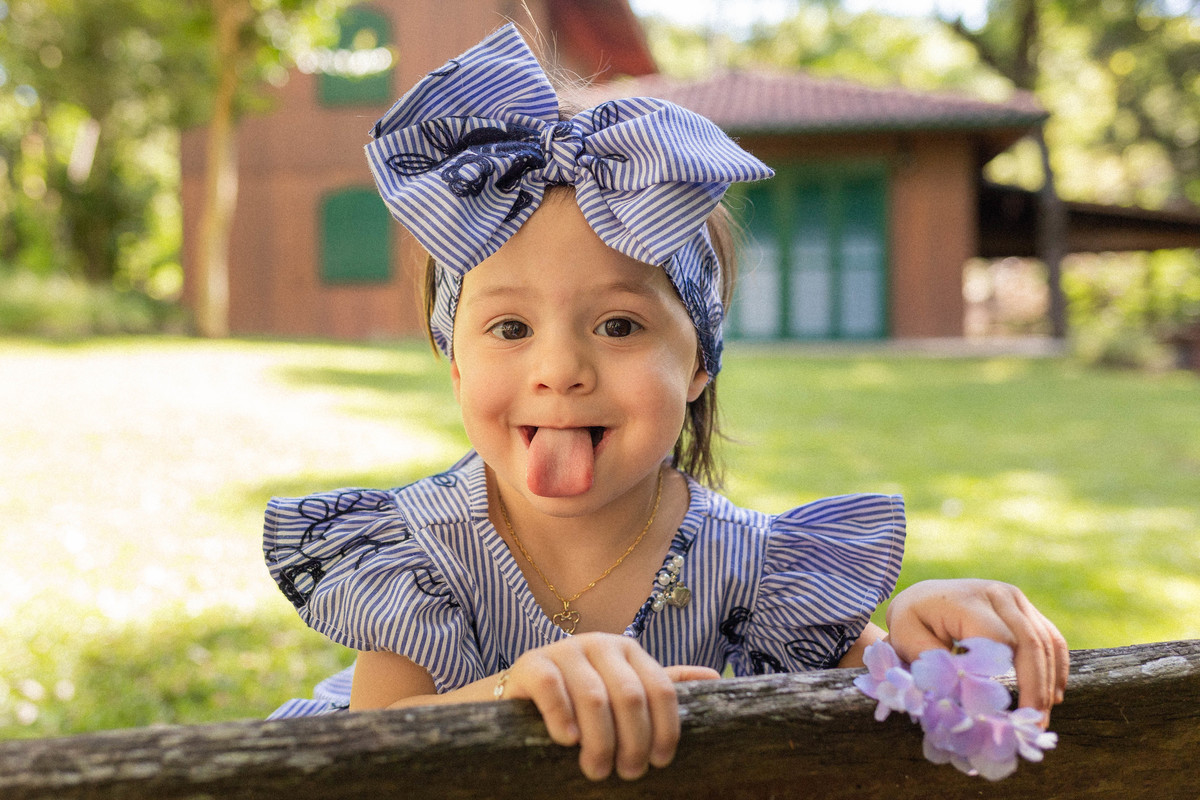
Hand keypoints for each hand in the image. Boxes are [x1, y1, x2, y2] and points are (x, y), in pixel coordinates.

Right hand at [499, 632, 718, 780]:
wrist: (520, 695)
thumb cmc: (580, 699)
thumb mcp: (624, 690)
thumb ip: (662, 685)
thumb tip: (715, 677)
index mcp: (630, 651)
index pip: (661, 690)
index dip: (665, 730)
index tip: (659, 763)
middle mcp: (601, 644)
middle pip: (630, 696)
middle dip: (633, 742)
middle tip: (626, 774)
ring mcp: (565, 650)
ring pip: (594, 698)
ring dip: (599, 742)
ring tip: (596, 770)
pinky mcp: (532, 663)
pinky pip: (553, 688)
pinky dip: (563, 718)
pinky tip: (567, 741)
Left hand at [884, 579, 1068, 721]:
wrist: (923, 598)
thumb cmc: (912, 622)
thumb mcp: (907, 639)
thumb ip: (935, 661)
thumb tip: (965, 688)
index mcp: (966, 600)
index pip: (997, 639)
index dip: (1004, 676)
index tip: (1001, 711)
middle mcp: (996, 593)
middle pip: (1029, 641)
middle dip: (1035, 686)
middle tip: (1032, 724)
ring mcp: (1015, 599)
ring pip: (1046, 642)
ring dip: (1048, 683)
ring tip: (1040, 718)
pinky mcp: (1025, 609)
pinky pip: (1051, 638)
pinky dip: (1056, 667)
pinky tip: (1053, 696)